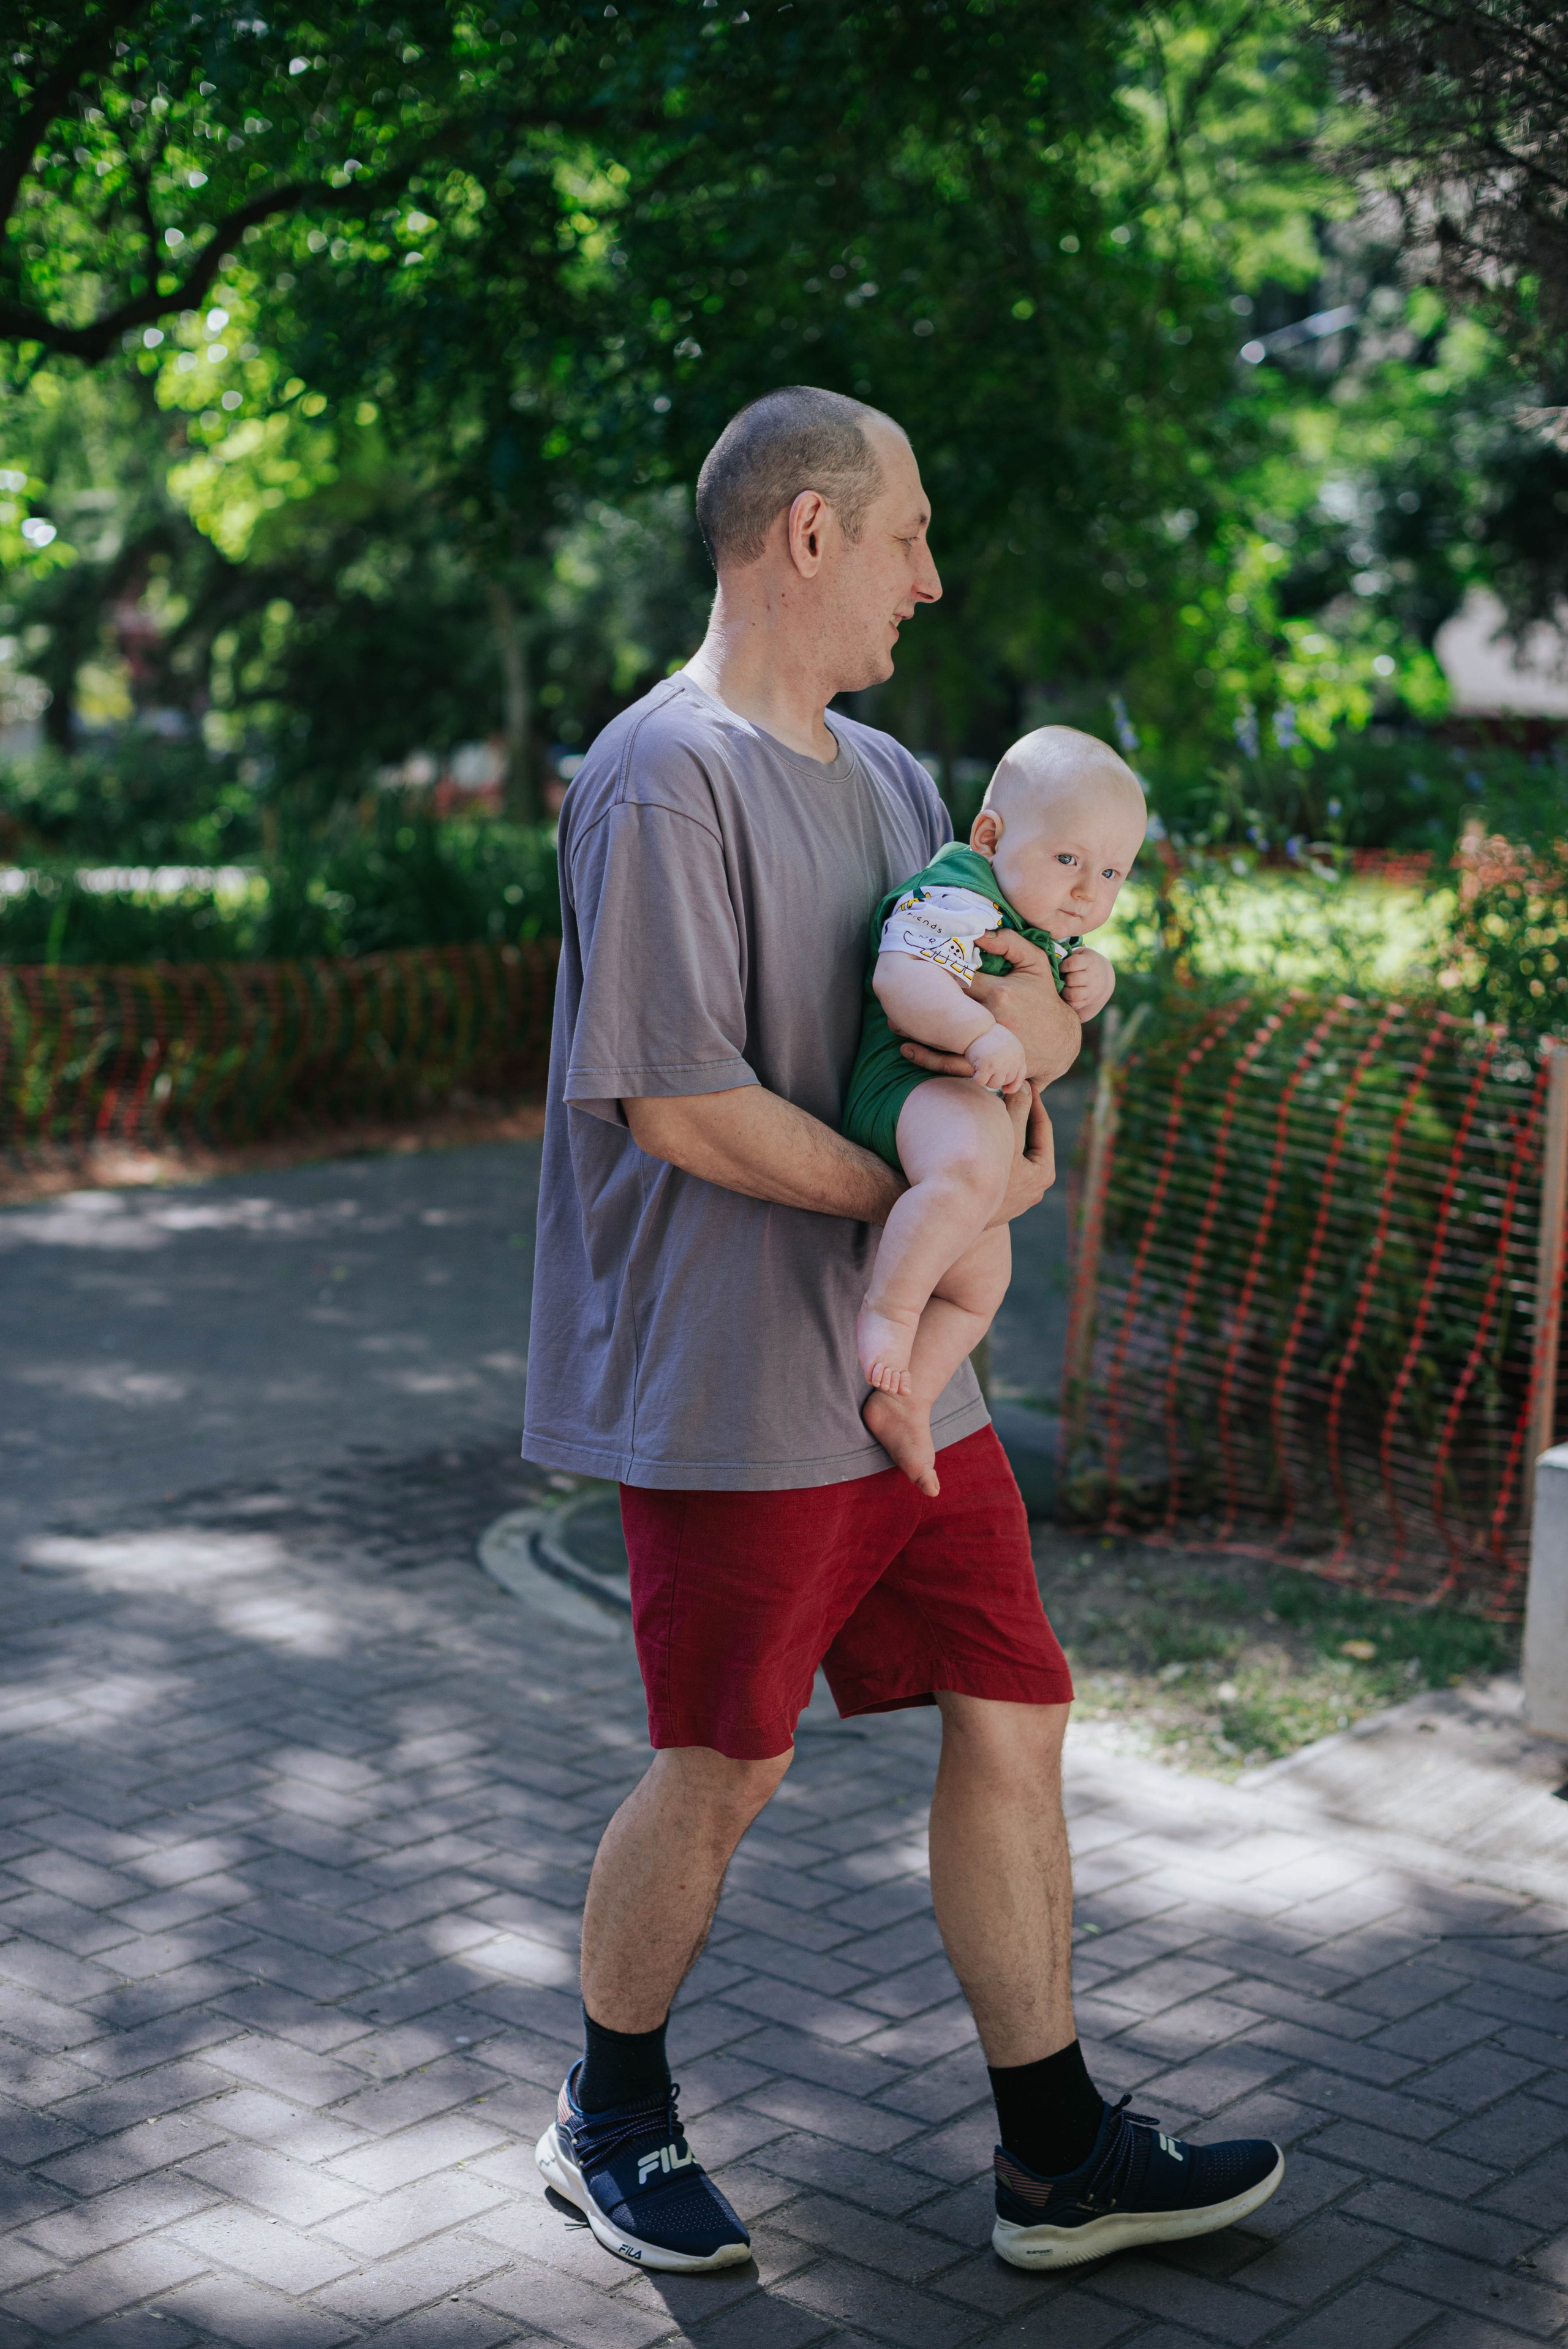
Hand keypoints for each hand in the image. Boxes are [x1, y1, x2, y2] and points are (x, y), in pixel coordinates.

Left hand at [897, 927, 1080, 1084]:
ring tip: (894, 1024)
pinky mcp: (985, 1066)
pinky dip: (928, 1058)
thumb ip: (1010, 943)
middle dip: (919, 1000)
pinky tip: (909, 1051)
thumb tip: (980, 932)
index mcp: (998, 993)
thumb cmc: (1045, 999)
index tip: (919, 962)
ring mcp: (986, 1047)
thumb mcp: (1036, 964)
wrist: (1062, 1044)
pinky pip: (951, 1064)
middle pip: (944, 1008)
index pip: (957, 977)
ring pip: (942, 1040)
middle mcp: (990, 1021)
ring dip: (916, 1034)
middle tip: (894, 992)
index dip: (936, 969)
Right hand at [965, 1022, 1027, 1093]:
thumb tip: (1008, 1088)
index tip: (1005, 1089)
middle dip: (995, 1078)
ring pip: (994, 1084)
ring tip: (980, 1066)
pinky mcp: (986, 1066)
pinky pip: (981, 1081)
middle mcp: (1012, 1060)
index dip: (1013, 1085)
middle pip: (1005, 1081)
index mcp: (1019, 1054)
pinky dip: (976, 1077)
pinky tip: (974, 1066)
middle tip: (986, 1068)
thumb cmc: (988, 1037)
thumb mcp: (1006, 1046)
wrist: (975, 1028)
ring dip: (985, 1078)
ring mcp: (1000, 1064)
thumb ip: (1011, 1061)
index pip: (1020, 1076)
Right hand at [988, 1084, 1054, 1224]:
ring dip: (1007, 1134)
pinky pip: (1002, 1168)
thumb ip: (1016, 1112)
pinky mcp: (1000, 1203)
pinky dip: (997, 1151)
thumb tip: (1025, 1087)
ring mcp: (1018, 1198)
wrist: (951, 1217)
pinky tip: (982, 1138)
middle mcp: (1034, 1188)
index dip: (1033, 1100)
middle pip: (1030, 1141)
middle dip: (1020, 1116)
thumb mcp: (1003, 1140)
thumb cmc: (981, 1178)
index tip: (1025, 1081)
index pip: (1042, 1127)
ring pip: (1015, 1155)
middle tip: (1012, 1091)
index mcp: (1043, 1173)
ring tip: (996, 1110)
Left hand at [1062, 946, 1115, 1019]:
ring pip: (1073, 994)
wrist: (1103, 975)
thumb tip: (1050, 959)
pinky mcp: (1088, 1000)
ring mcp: (1091, 990)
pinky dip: (1067, 1001)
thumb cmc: (1084, 961)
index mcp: (1089, 961)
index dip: (1063, 966)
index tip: (1061, 967)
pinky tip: (1065, 995)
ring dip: (1064, 991)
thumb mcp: (1080, 953)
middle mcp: (1091, 976)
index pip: (1073, 963)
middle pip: (1072, 980)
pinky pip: (1075, 1004)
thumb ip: (1067, 955)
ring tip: (1063, 987)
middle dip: (1063, 979)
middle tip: (1061, 978)